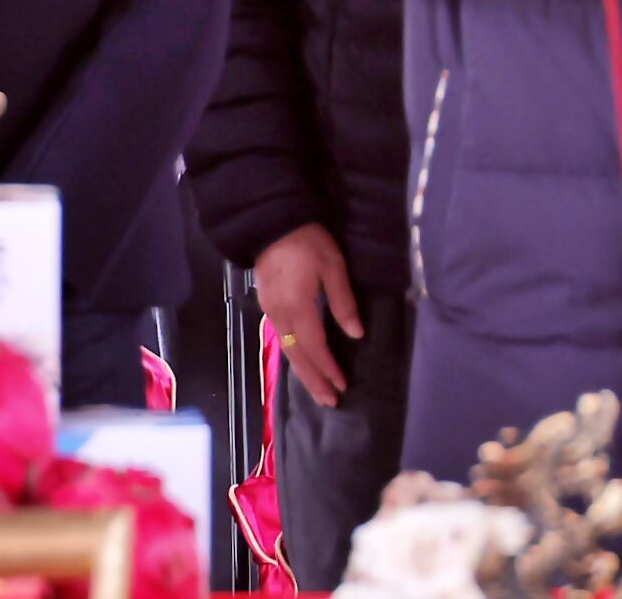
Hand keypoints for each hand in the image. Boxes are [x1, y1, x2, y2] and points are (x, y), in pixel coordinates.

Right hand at [255, 223, 363, 409]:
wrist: (272, 220)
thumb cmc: (307, 240)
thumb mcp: (333, 266)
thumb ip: (343, 301)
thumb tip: (356, 333)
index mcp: (297, 306)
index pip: (314, 346)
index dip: (328, 368)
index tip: (342, 386)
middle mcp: (279, 315)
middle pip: (296, 356)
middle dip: (313, 380)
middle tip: (329, 401)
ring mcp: (269, 310)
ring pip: (286, 349)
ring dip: (303, 371)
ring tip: (318, 389)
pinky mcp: (266, 304)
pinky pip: (281, 338)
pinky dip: (294, 355)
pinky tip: (302, 360)